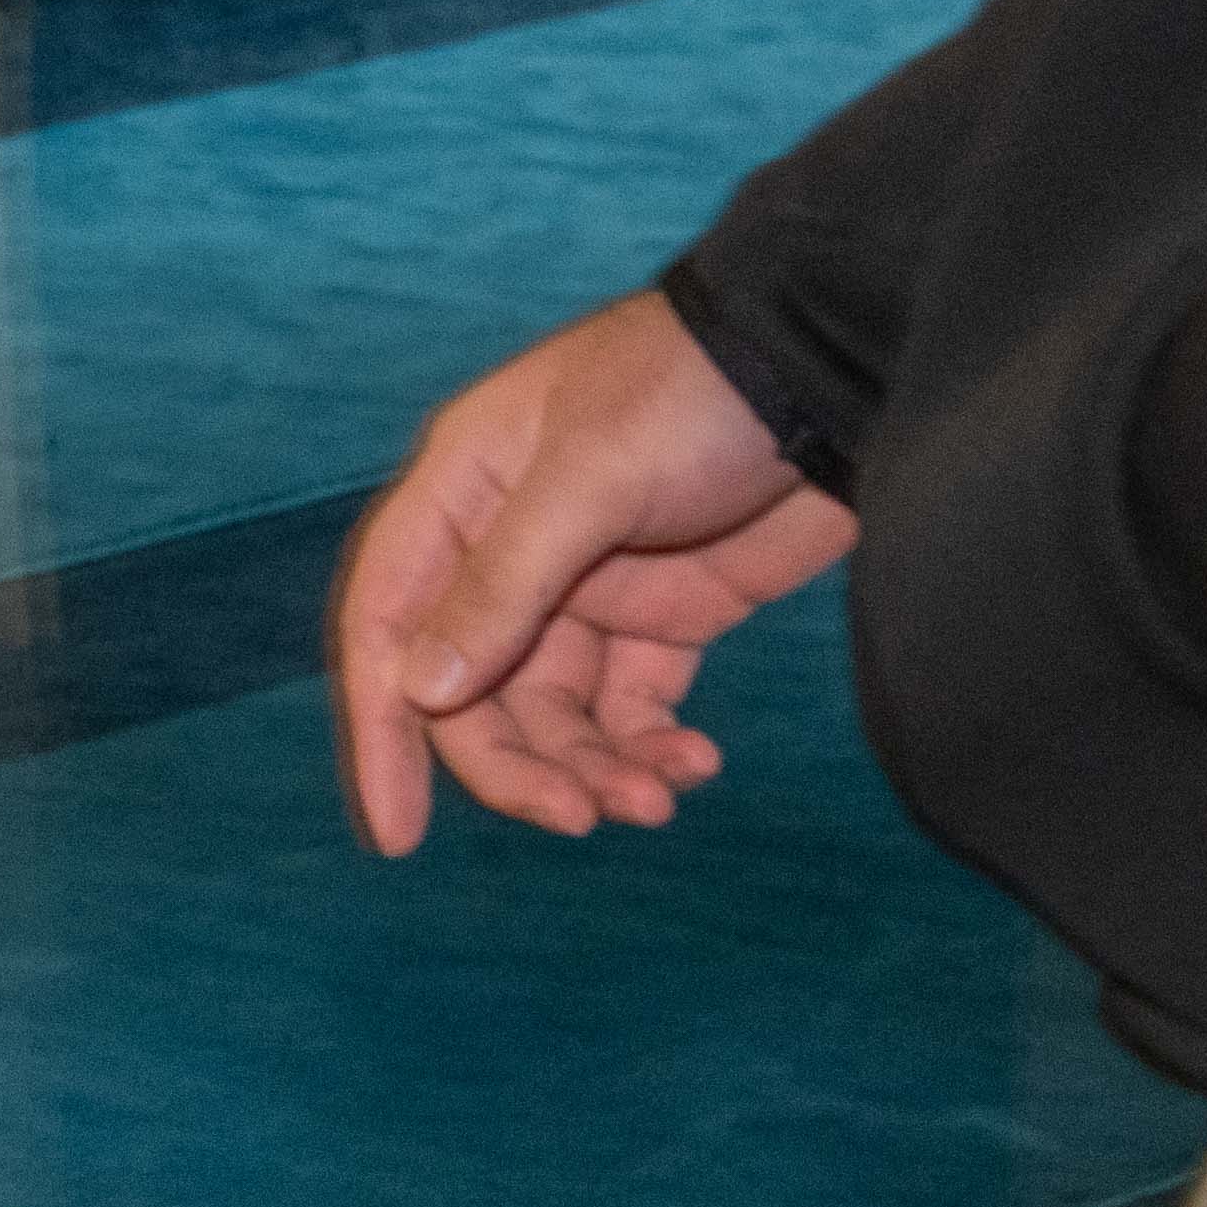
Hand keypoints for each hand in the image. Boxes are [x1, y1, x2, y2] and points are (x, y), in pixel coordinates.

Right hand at [324, 290, 854, 854]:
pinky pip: (631, 710)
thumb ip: (505, 585)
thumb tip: (420, 691)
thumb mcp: (589, 477)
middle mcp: (509, 549)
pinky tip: (694, 765)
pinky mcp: (665, 618)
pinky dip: (651, 750)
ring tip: (656, 800)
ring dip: (594, 769)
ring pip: (557, 716)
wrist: (827, 373)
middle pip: (474, 692)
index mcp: (462, 493)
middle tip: (579, 817)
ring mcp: (588, 587)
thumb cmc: (691, 393)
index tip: (398, 833)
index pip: (388, 621)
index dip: (380, 727)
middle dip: (518, 765)